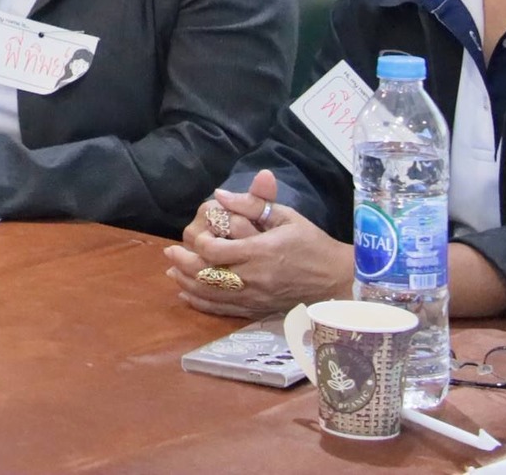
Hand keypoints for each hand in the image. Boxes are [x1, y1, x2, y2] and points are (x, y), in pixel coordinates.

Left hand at [163, 169, 354, 317]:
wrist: (336, 280)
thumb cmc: (311, 243)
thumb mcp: (286, 216)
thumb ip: (253, 204)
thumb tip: (220, 194)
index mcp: (261, 252)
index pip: (218, 252)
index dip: (200, 244)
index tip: (195, 235)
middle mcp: (255, 278)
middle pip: (208, 275)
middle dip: (184, 263)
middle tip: (169, 252)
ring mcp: (255, 298)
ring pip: (211, 295)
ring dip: (187, 283)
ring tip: (172, 271)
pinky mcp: (258, 310)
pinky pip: (223, 310)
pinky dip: (201, 303)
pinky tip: (188, 294)